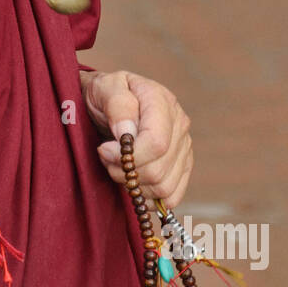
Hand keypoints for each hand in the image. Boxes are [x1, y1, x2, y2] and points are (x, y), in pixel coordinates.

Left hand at [83, 70, 192, 210]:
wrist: (107, 99)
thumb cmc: (103, 93)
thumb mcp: (104, 87)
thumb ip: (117, 106)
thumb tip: (128, 134)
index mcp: (162, 102)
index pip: (156, 143)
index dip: (128, 156)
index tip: (103, 150)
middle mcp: (179, 125)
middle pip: (158, 170)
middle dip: (125, 172)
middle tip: (105, 158)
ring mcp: (184, 147)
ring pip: (163, 187)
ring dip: (133, 185)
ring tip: (116, 167)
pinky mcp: (182, 165)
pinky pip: (171, 196)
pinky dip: (148, 199)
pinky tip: (131, 184)